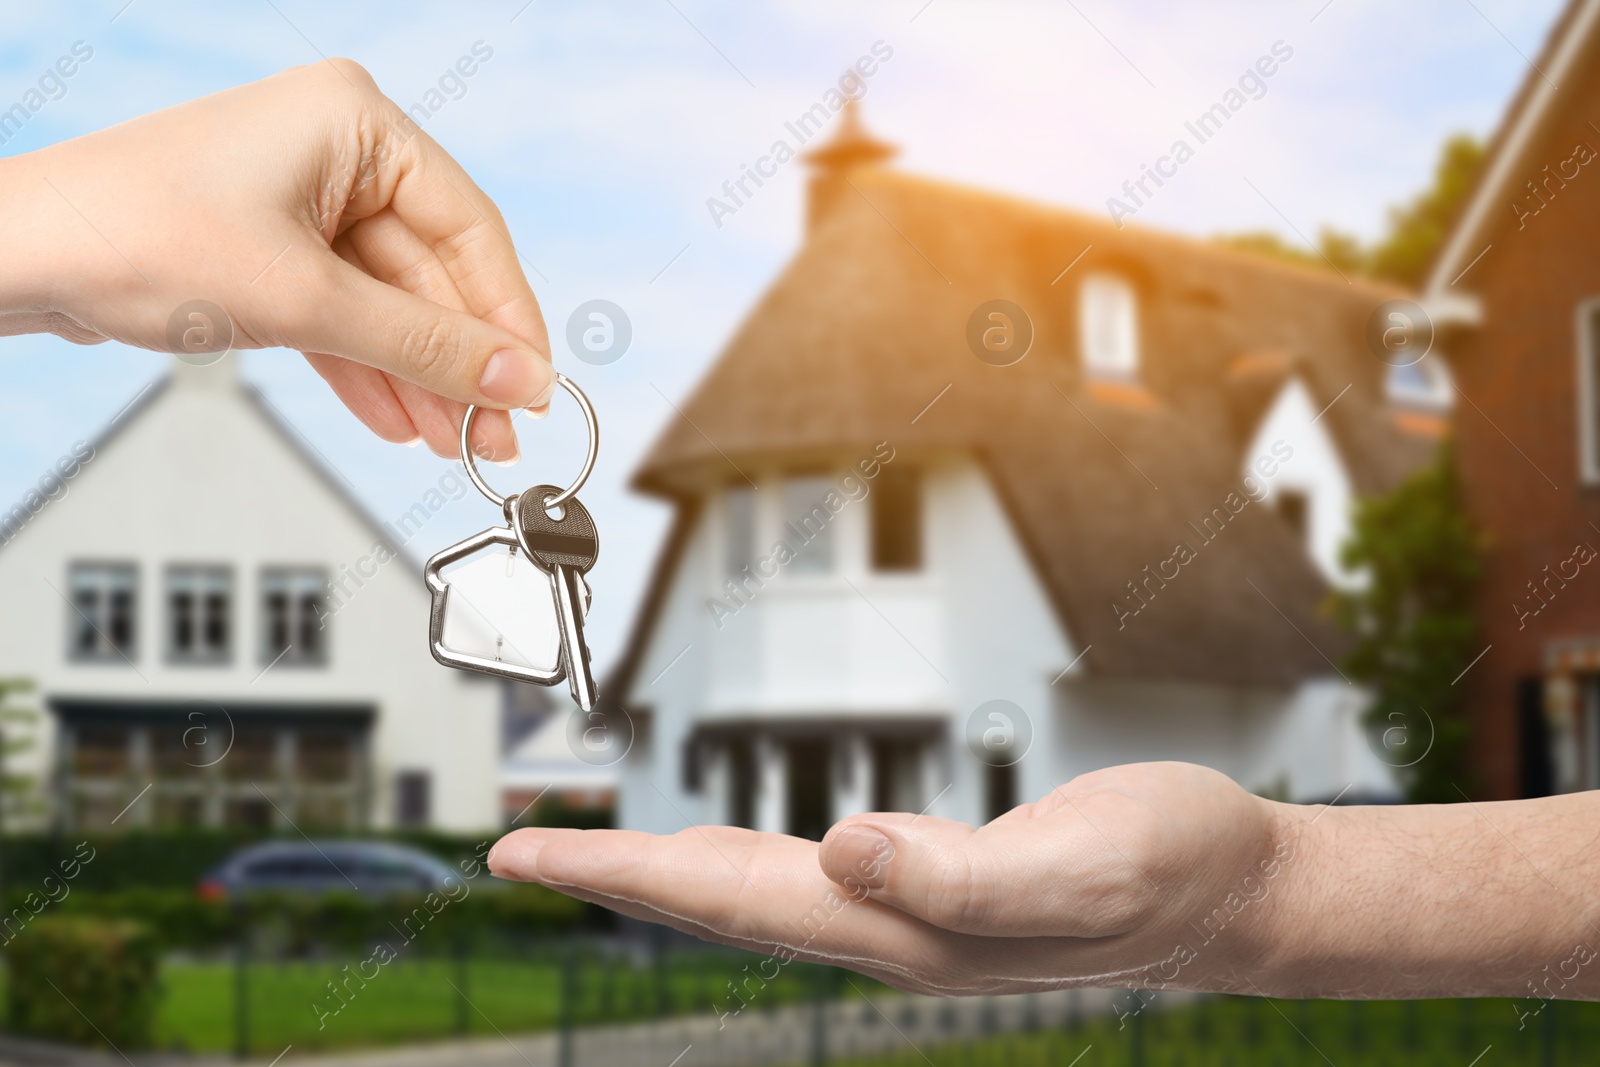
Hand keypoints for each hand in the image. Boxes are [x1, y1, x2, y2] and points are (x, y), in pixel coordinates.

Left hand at [0, 60, 550, 459]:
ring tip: (454, 445)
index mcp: (357, 121)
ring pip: (389, 303)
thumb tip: (516, 380)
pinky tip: (401, 420)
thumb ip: (425, 346)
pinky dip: (370, 369)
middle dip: (460, 362)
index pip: (470, 228)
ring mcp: (300, 202)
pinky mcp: (270, 250)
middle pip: (432, 273)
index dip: (507, 318)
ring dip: (420, 378)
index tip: (532, 386)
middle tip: (496, 433)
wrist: (19, 260)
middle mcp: (335, 152)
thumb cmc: (134, 234)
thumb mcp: (307, 302)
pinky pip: (345, 315)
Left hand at [489, 763, 1301, 996]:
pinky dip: (739, 862)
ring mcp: (912, 916)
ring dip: (665, 875)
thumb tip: (844, 852)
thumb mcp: (1085, 861)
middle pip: (721, 905)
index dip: (624, 875)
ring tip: (594, 856)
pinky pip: (807, 878)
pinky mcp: (937, 888)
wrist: (1233, 891)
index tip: (527, 854)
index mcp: (909, 928)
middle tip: (516, 852)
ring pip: (757, 896)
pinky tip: (726, 858)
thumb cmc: (1172, 865)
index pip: (732, 901)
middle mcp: (893, 932)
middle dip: (615, 878)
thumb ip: (964, 872)